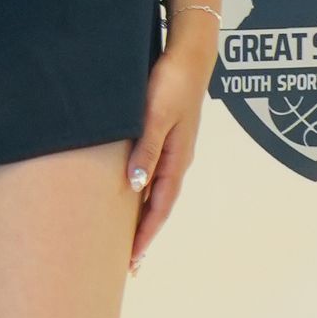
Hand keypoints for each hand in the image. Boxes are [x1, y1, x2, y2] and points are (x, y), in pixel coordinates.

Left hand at [126, 28, 216, 266]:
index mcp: (175, 159)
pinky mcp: (166, 135)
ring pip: (156, 190)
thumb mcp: (154, 116)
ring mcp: (173, 149)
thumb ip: (145, 149)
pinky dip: (143, 191)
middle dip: (144, 233)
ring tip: (127, 236)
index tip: (132, 261)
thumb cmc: (170, 83)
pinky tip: (131, 193)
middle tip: (129, 263)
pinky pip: (153, 172)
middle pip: (159, 205)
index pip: (159, 207)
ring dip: (143, 214)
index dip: (145, 234)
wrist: (189, 54)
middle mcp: (176, 159)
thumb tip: (134, 187)